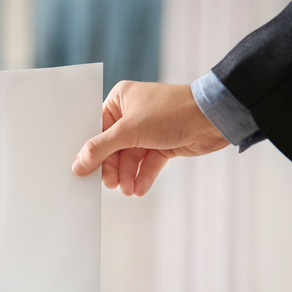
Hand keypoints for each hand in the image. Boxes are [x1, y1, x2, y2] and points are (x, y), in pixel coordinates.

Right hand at [71, 81, 228, 195]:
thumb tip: (77, 164)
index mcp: (120, 100)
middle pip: (113, 148)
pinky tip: (139, 189)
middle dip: (114, 169)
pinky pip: (147, 164)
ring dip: (128, 176)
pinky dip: (143, 177)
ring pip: (130, 159)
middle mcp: (132, 114)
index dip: (91, 151)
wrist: (214, 118)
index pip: (97, 130)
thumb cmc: (171, 112)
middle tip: (112, 185)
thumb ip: (100, 149)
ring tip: (128, 190)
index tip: (84, 170)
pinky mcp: (162, 144)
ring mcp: (147, 130)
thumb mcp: (128, 130)